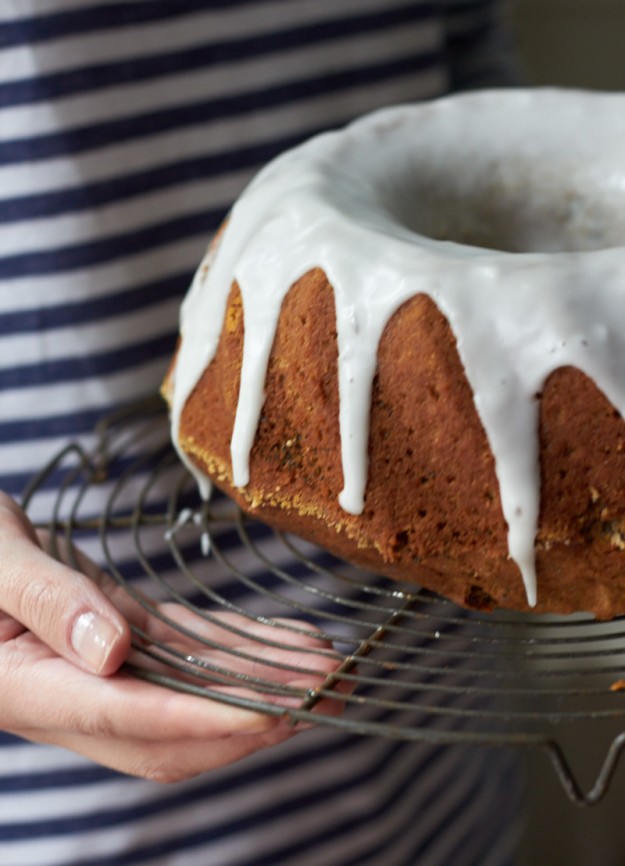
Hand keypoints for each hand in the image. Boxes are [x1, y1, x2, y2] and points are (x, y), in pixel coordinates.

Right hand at [0, 493, 341, 781]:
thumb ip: (47, 604)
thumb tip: (110, 652)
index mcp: (29, 687)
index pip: (129, 714)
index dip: (204, 717)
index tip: (273, 710)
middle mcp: (69, 696)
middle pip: (172, 729)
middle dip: (254, 717)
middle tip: (327, 694)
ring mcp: (97, 675)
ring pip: (190, 694)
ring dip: (259, 686)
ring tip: (326, 668)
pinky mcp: (118, 645)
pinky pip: (184, 656)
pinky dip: (235, 649)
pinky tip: (282, 640)